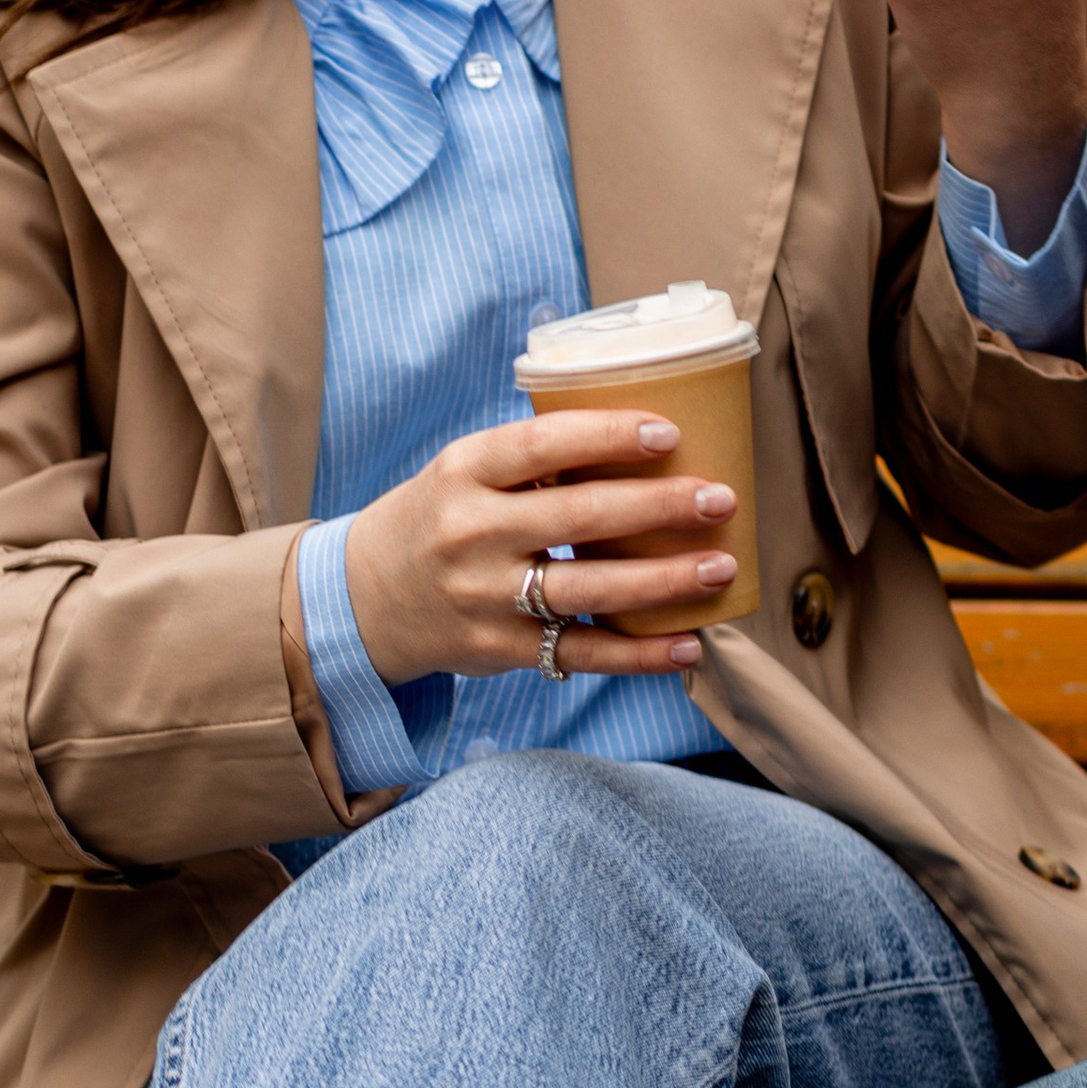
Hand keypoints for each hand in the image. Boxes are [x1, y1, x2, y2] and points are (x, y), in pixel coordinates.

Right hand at [342, 411, 738, 685]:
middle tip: (719, 499)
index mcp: (465, 472)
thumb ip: (535, 460)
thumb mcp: (466, 472)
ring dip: (664, 581)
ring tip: (721, 567)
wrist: (365, 598)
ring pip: (588, 590)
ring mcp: (485, 597)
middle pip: (579, 517)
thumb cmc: (441, 518)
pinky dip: (640, 655)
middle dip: (658, 506)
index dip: (609, 436)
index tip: (671, 432)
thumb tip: (646, 439)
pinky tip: (688, 645)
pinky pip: (581, 654)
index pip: (543, 444)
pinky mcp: (500, 650)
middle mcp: (472, 533)